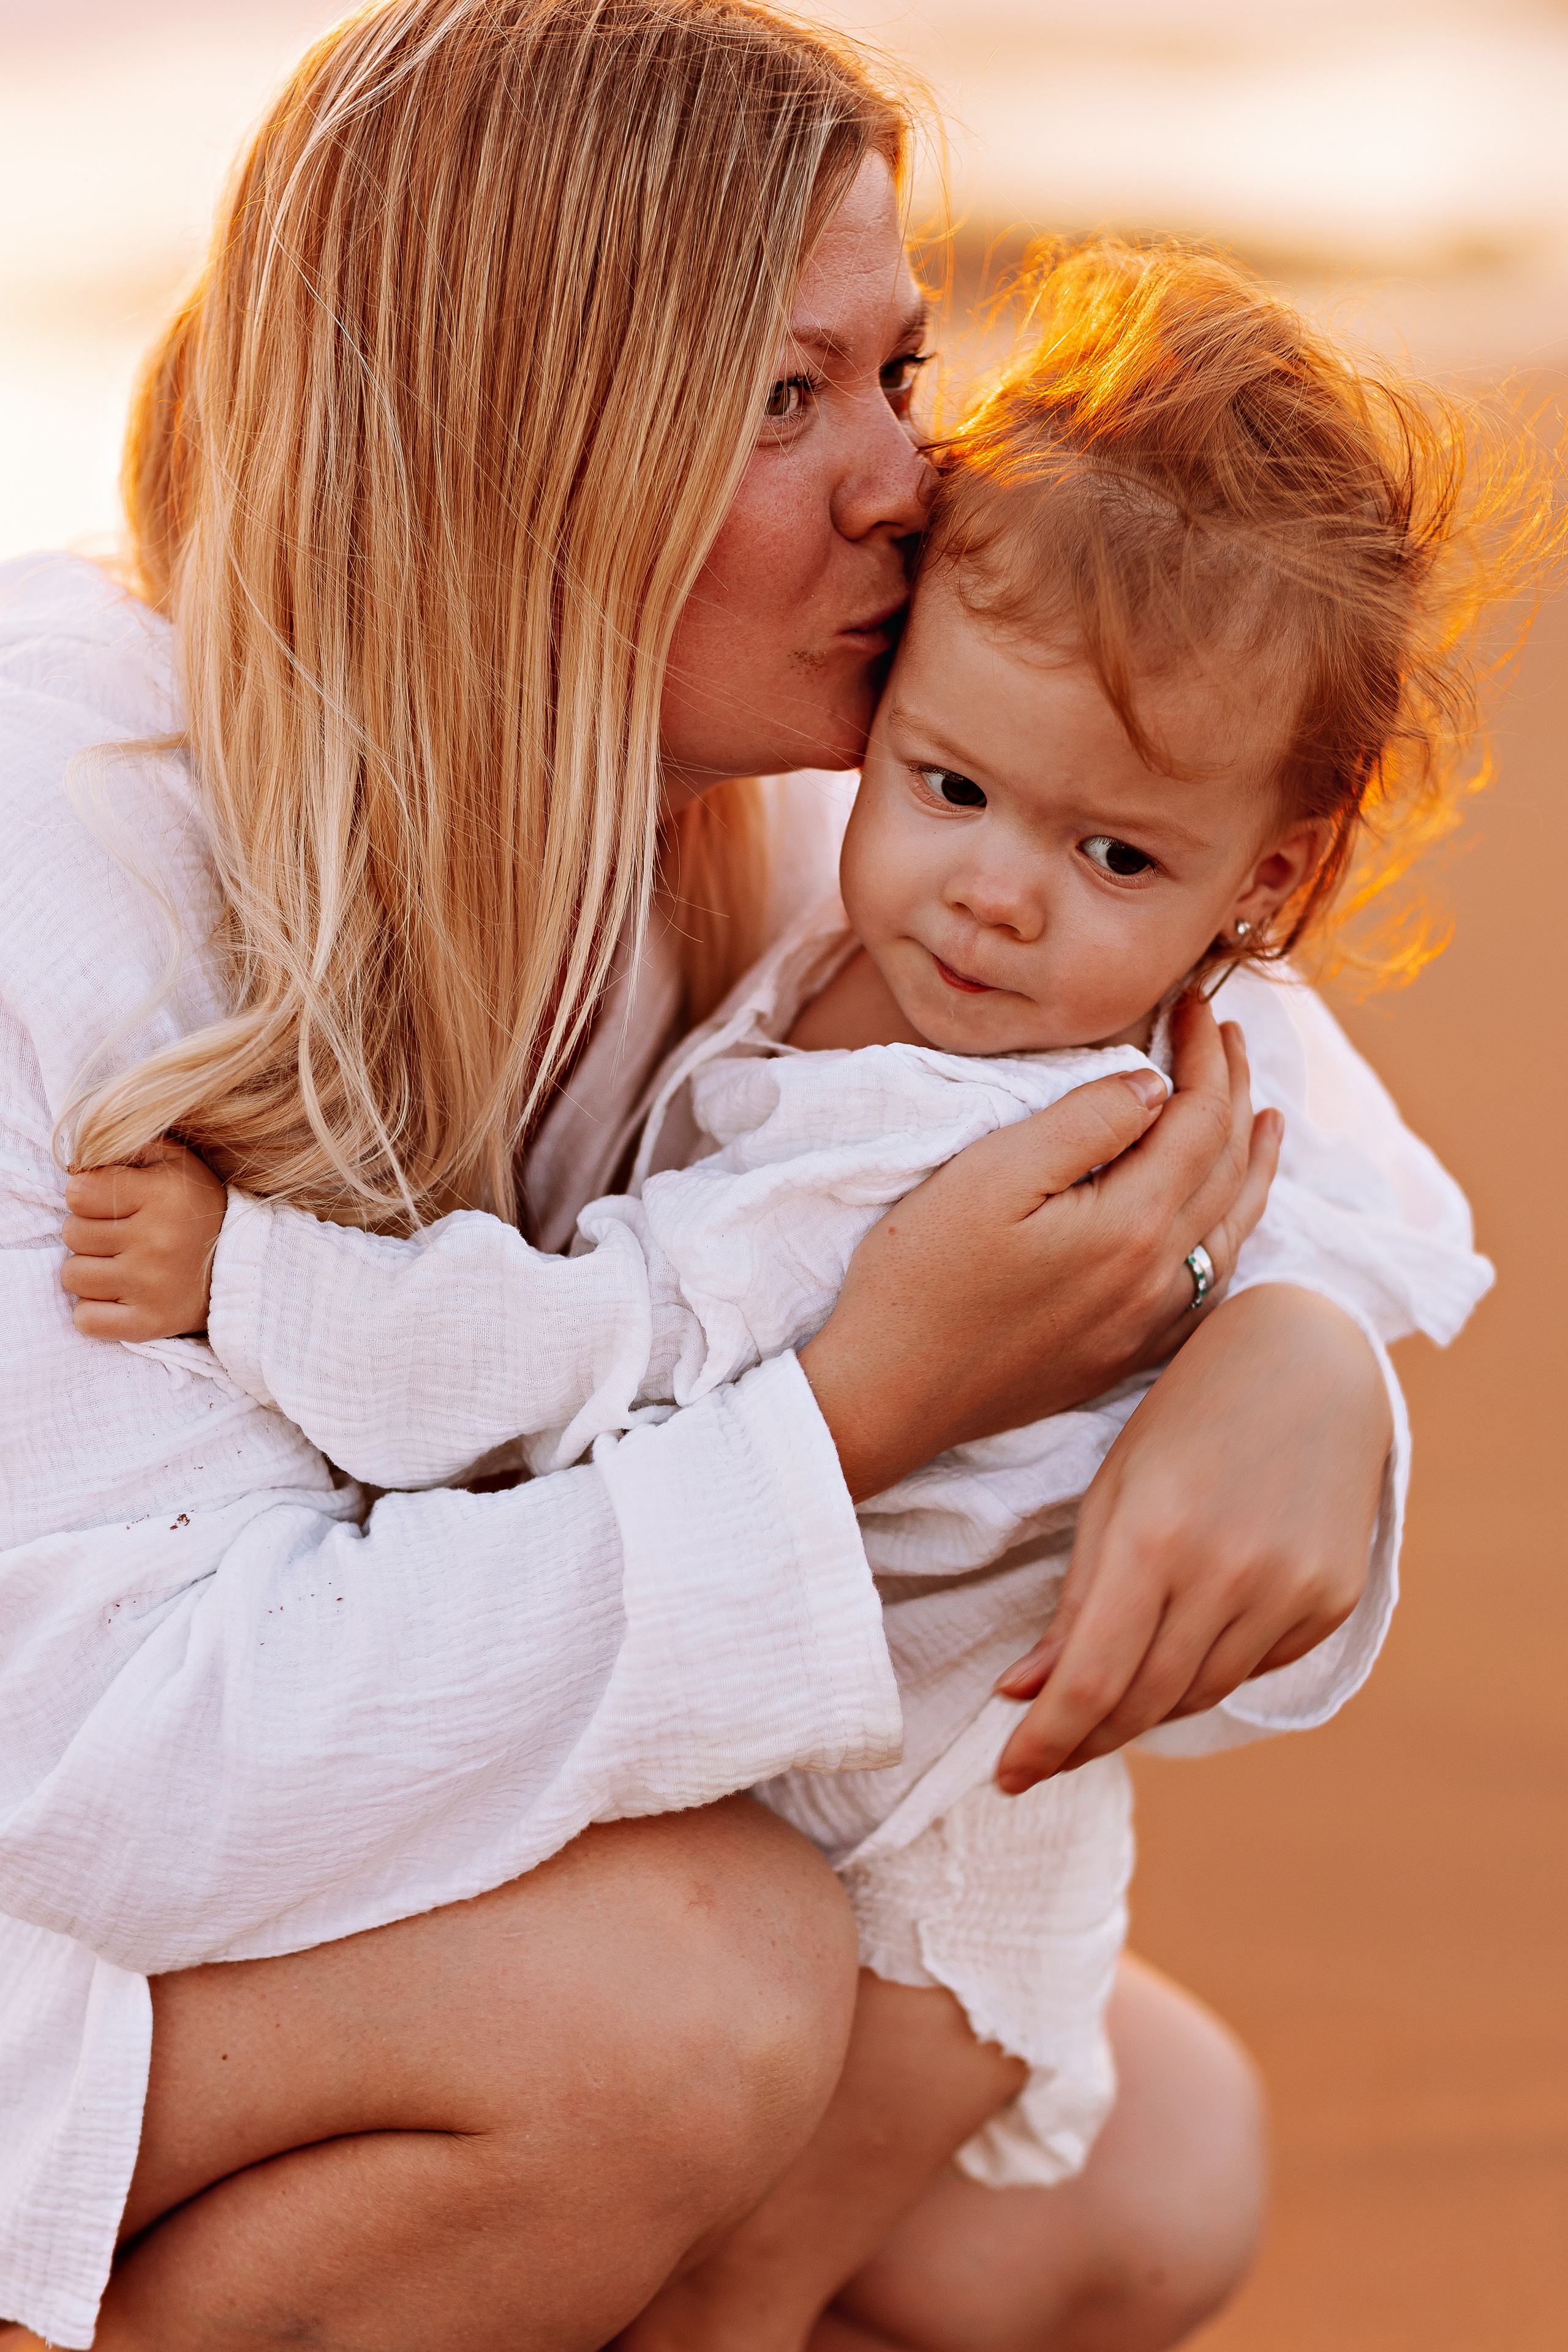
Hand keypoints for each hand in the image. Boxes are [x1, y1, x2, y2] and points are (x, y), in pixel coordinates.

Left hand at [61, 1139, 227, 1340]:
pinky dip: (94, 1311)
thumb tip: (75, 1159)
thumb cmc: (198, 1209)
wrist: (248, 1266)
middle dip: (90, 1232)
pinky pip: (86, 1320)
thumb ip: (129, 1147)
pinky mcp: (149, 1323)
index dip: (87, 1196)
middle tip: (122, 1235)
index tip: (113, 1203)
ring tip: (121, 1264)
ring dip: (90, 1270)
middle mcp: (157, 1240)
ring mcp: (151, 1286)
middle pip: (72, 1233)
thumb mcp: (175, 1162)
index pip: (77, 1193)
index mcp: (162, 1195)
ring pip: (73, 1276)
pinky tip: (120, 1296)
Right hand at [799, 992, 1279, 1501]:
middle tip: (1229, 1035)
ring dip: (1252, 1165)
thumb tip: (1155, 1085)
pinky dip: (1231, 1238)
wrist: (885, 1396)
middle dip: (1233, 1092)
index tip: (1194, 1003)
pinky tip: (1226, 1223)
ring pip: (1231, 1231)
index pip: (1197, 1119)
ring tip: (1267, 1119)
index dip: (1204, 1055)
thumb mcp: (990, 1174)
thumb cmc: (921, 1277)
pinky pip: (1208, 1288)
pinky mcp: (1123, 1354)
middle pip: (1225, 1169)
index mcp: (1130, 1226)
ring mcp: (1146, 1324)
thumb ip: (1082, 1122)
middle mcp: (1157, 1280)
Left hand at [991, 1283, 1392, 1788]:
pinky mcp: (1333, 1601)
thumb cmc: (1186, 1418)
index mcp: (1154, 1538)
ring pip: (1197, 1697)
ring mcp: (1291, 1591)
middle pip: (1144, 1704)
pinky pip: (1252, 1670)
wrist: (1311, 1358)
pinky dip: (1204, 1676)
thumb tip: (1023, 1696)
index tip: (1007, 1777)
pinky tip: (1180, 1653)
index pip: (1091, 1683)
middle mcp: (1229, 1574)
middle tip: (1039, 1759)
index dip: (1045, 1743)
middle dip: (1083, 1742)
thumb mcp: (1112, 1494)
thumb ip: (1074, 1603)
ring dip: (1139, 1716)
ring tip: (1096, 1712)